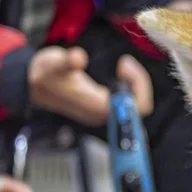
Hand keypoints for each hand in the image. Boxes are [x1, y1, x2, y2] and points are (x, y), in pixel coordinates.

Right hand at [28, 47, 152, 126]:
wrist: (35, 88)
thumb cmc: (45, 76)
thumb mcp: (52, 64)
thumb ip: (66, 62)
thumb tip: (78, 58)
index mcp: (96, 108)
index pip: (134, 108)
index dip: (138, 88)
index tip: (124, 66)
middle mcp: (104, 115)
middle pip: (139, 108)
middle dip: (139, 83)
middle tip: (125, 63)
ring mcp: (105, 114)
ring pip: (136, 106)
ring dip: (136, 84)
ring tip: (124, 65)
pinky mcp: (105, 109)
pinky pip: (130, 103)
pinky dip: (132, 86)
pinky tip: (123, 72)